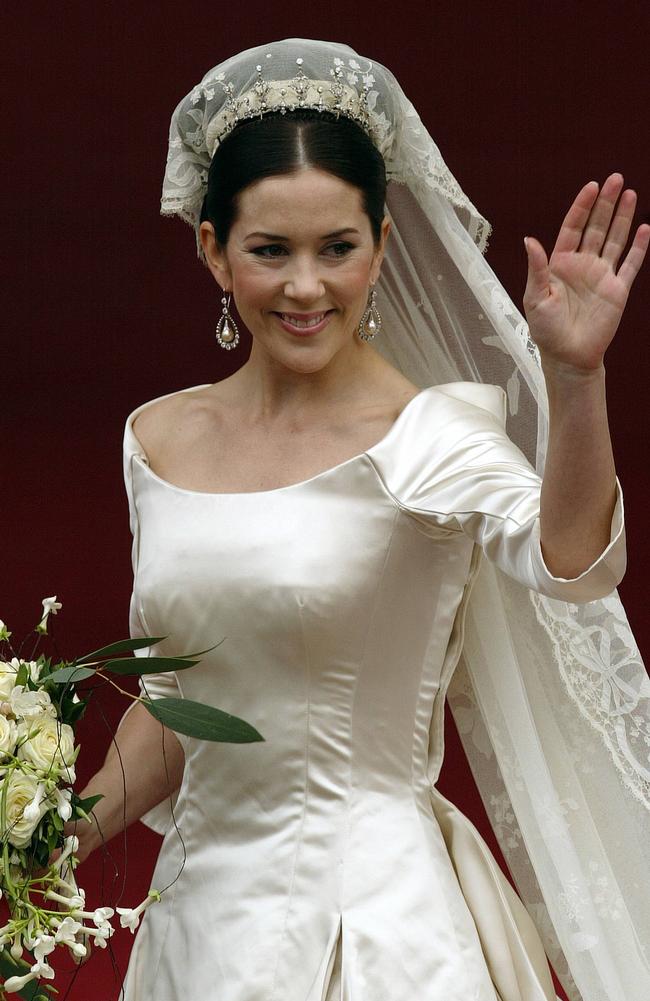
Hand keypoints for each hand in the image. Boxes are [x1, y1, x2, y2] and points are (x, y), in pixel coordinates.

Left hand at [523, 173, 648, 372]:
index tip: (591, 187)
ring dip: (622, 217)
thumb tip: (530, 240)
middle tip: (615, 179)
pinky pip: (630, 264)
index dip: (582, 207)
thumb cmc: (547, 330)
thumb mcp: (535, 297)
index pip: (573, 228)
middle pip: (596, 227)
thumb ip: (537, 268)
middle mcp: (582, 265)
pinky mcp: (617, 290)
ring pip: (614, 239)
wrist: (569, 356)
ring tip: (629, 193)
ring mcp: (601, 276)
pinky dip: (638, 247)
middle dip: (606, 203)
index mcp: (560, 264)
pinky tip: (643, 228)